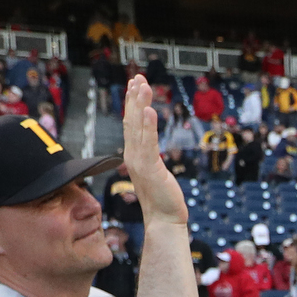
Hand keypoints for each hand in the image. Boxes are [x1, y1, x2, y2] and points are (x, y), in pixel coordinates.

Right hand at [123, 75, 187, 226]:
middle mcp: (133, 155)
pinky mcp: (150, 168)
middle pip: (132, 121)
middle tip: (137, 76)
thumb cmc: (162, 198)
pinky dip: (148, 126)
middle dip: (134, 98)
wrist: (164, 220)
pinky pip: (149, 143)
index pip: (132, 124)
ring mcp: (140, 161)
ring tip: (142, 85)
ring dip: (139, 105)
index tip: (135, 84)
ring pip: (138, 128)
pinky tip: (149, 110)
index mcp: (134, 154)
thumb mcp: (155, 172)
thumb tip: (150, 147)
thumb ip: (150, 157)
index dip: (132, 103)